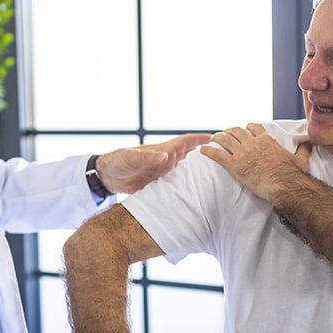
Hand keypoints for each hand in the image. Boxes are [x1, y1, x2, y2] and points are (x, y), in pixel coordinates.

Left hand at [96, 133, 210, 193]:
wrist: (107, 177)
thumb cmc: (118, 161)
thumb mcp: (131, 157)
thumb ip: (147, 157)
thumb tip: (165, 156)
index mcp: (163, 150)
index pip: (186, 142)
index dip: (200, 138)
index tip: (217, 137)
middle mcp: (167, 160)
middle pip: (191, 156)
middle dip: (206, 156)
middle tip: (225, 158)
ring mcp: (164, 173)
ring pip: (187, 172)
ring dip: (199, 173)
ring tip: (218, 177)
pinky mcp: (160, 185)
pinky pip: (177, 185)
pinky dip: (187, 188)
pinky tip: (197, 194)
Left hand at [200, 123, 309, 201]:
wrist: (284, 185)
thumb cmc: (293, 174)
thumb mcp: (301, 159)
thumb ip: (303, 149)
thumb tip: (309, 142)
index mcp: (267, 140)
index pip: (254, 127)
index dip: (247, 127)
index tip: (243, 128)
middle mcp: (253, 143)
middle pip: (237, 131)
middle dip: (229, 130)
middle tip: (224, 133)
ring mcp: (242, 153)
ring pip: (225, 140)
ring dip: (217, 138)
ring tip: (212, 139)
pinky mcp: (234, 165)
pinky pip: (218, 155)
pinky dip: (209, 151)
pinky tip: (202, 150)